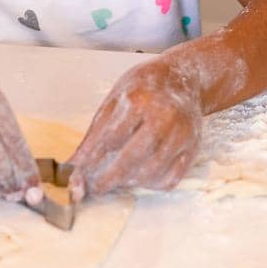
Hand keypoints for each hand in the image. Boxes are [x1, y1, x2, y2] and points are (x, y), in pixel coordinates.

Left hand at [67, 57, 203, 199]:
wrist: (183, 79)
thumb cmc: (144, 89)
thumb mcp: (114, 100)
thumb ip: (95, 133)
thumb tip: (74, 165)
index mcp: (139, 100)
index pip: (110, 138)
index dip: (91, 160)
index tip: (79, 173)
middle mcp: (163, 117)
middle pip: (131, 158)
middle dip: (108, 179)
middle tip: (95, 188)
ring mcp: (181, 134)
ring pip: (151, 172)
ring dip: (130, 182)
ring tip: (117, 180)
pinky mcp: (192, 148)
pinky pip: (171, 179)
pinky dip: (152, 184)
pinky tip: (140, 177)